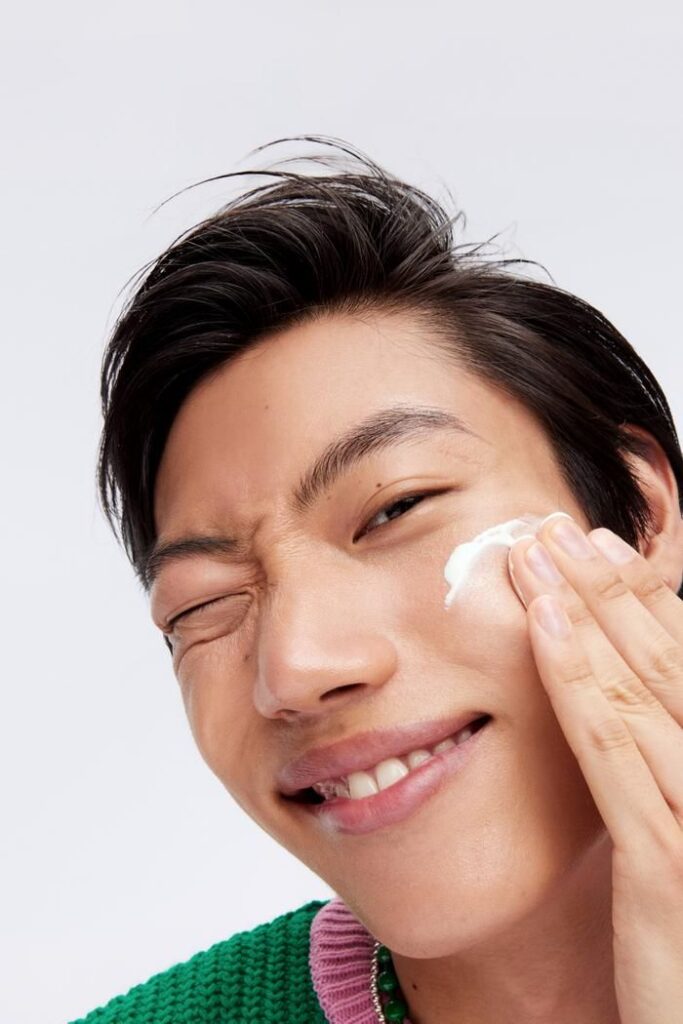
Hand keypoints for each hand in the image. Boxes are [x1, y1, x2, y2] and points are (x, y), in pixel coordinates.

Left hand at [508, 514, 682, 1023]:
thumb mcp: (679, 836)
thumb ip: (660, 769)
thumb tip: (629, 703)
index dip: (650, 600)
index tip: (605, 551)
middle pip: (669, 661)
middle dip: (612, 587)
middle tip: (560, 529)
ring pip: (641, 689)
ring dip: (588, 611)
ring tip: (542, 553)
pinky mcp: (670, 869)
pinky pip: (614, 753)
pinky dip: (577, 680)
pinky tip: (543, 627)